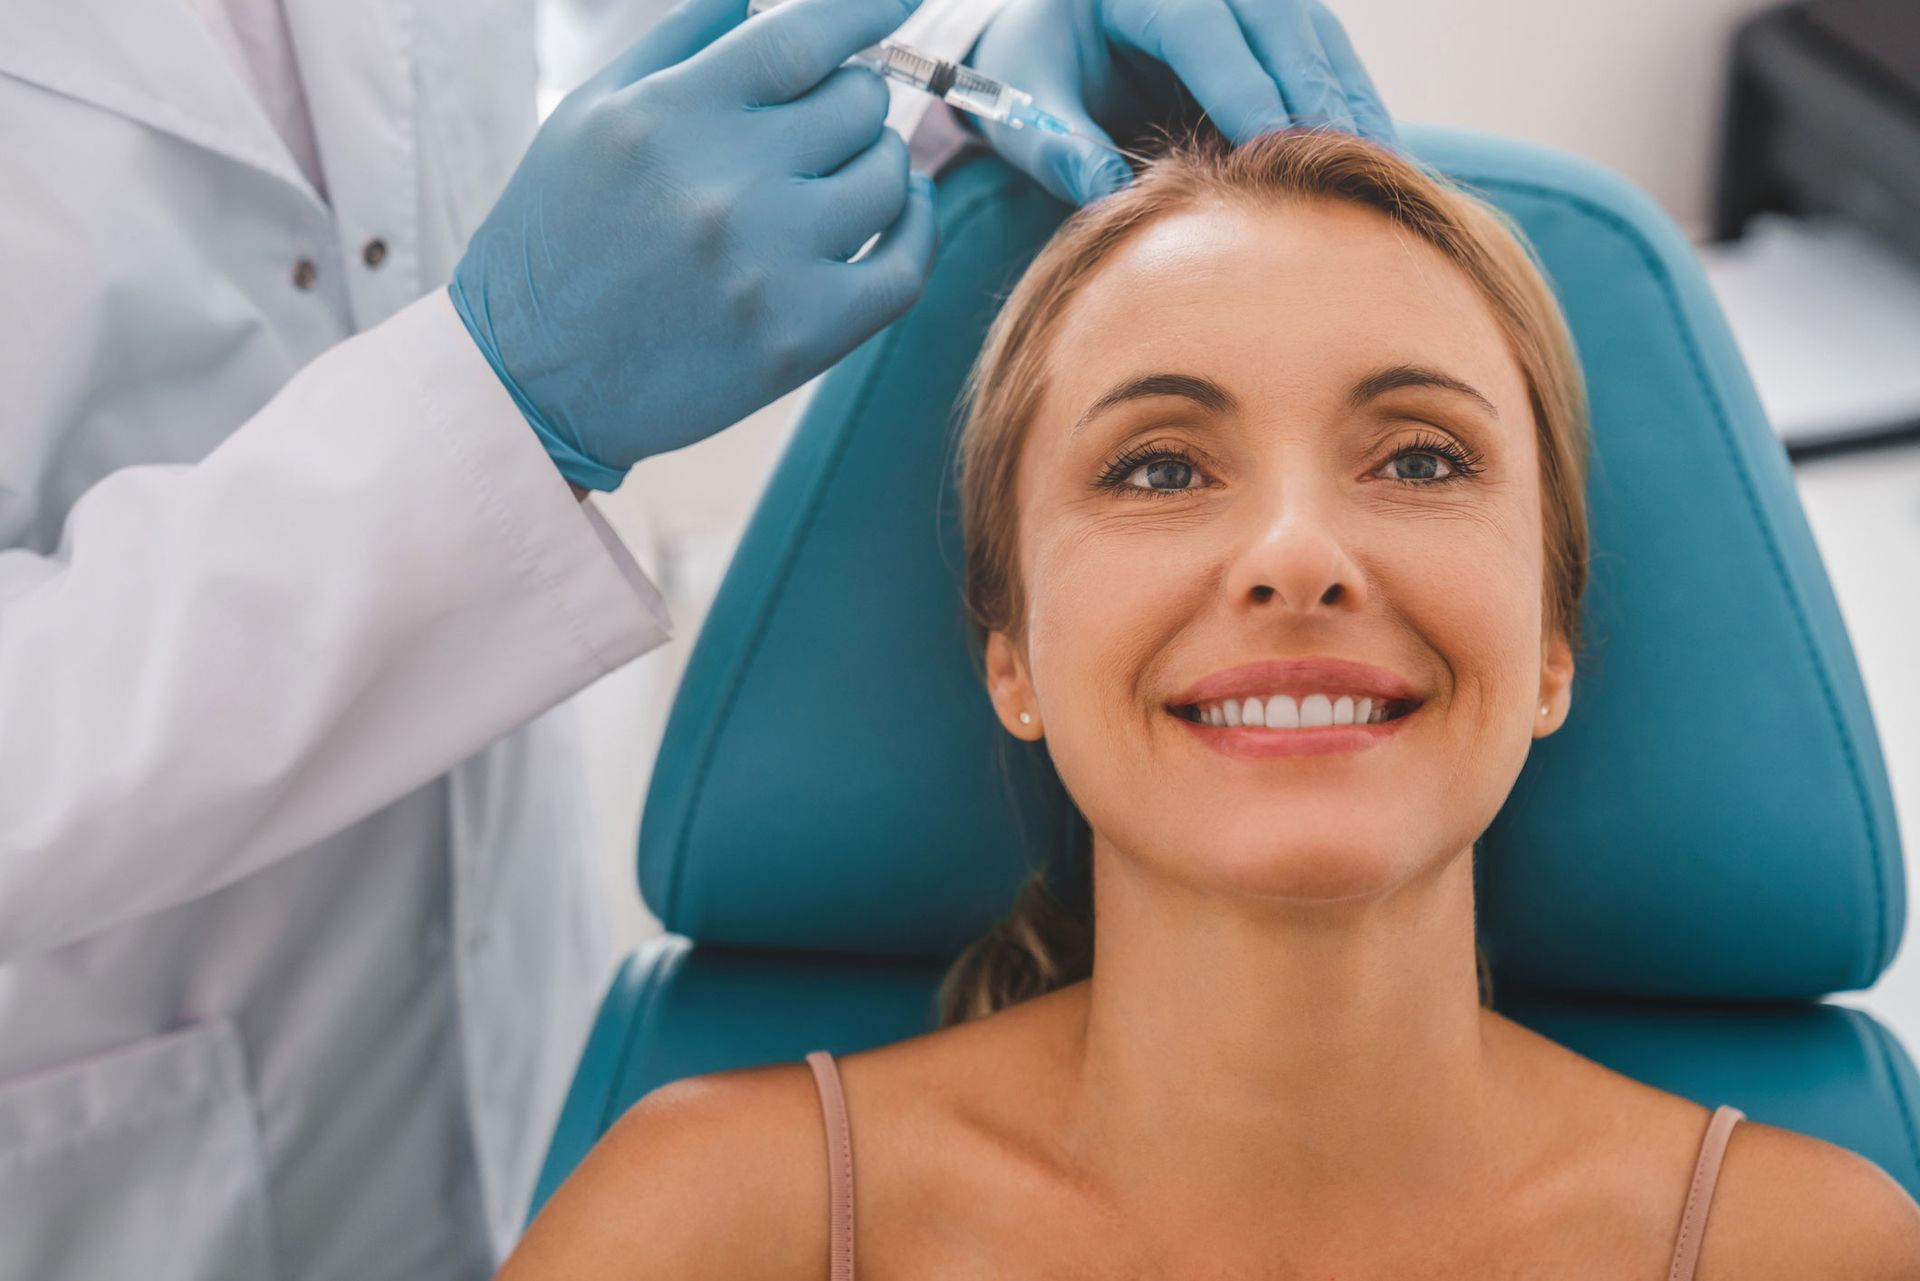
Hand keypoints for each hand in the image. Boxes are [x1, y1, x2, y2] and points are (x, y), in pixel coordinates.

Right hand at [450, 0, 936, 489]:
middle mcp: (726, 183)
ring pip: (890, 174)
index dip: (865, 10)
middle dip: (850, 99)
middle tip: (821, 123)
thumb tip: (762, 0)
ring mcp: (769, 263)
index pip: (805, 34)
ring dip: (877, 162)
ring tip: (838, 175)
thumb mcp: (590, 114)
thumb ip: (680, 41)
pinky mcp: (801, 336)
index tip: (893, 1)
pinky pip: (906, 264)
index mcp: (672, 115)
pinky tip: (901, 210)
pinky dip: (918, 226)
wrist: (530, 378)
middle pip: (858, 101)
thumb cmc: (559, 237)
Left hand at [964, 0, 1396, 206]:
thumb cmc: (1031, 73)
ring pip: (1312, 31)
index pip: (1200, 28)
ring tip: (1378, 164)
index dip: (1242, 86)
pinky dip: (1349, 98)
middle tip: (1346, 162)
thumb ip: (1061, 151)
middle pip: (1276, 19)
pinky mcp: (1266, 20)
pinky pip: (1320, 51)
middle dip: (1313, 90)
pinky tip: (1375, 150)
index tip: (1275, 146)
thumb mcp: (1025, 109)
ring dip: (1348, 96)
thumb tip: (1111, 202)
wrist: (1043, 40)